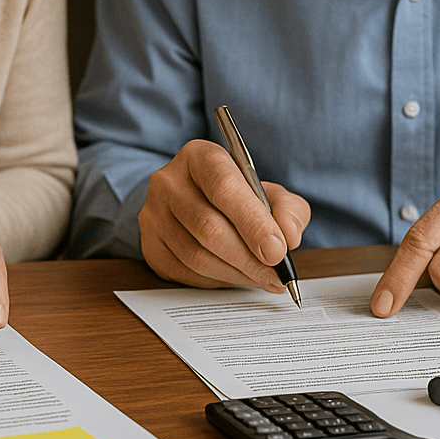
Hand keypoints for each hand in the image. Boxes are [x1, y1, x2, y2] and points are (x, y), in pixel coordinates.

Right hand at [139, 139, 309, 291]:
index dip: (253, 222)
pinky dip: (218, 281)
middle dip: (249, 258)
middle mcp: (168, 182)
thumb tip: (288, 236)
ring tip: (262, 278)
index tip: (278, 251)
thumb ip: (287, 209)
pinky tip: (236, 276)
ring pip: (197, 256)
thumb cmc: (237, 198)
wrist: (196, 204)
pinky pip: (186, 273)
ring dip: (237, 274)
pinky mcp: (150, 246)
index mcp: (199, 157)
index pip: (224, 187)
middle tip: (276, 275)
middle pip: (209, 228)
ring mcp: (153, 215)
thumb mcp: (269, 193)